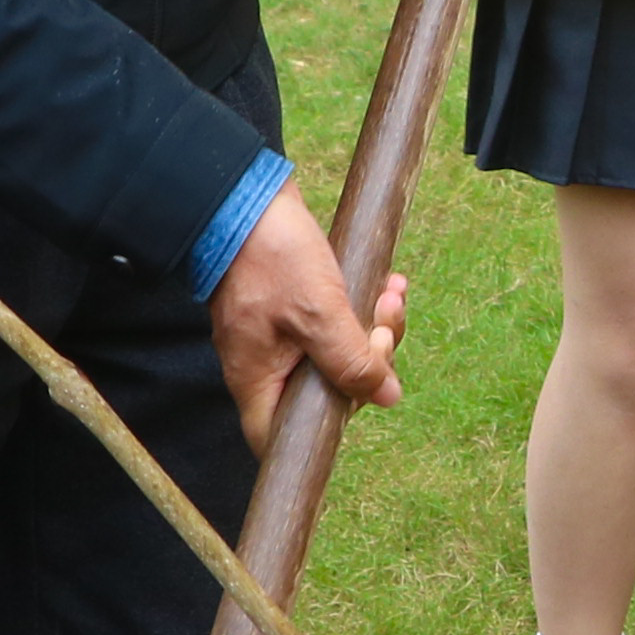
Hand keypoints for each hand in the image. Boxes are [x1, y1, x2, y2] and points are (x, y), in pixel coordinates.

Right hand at [206, 184, 405, 446]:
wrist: (244, 194)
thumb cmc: (270, 255)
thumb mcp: (319, 313)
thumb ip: (352, 361)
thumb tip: (386, 396)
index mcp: (258, 380)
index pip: (282, 439)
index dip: (323, 434)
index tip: (361, 400)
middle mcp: (265, 366)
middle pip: (326, 394)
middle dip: (369, 362)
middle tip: (384, 325)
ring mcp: (279, 338)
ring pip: (338, 356)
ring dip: (374, 328)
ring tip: (391, 294)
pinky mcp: (294, 309)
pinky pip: (336, 325)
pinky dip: (364, 309)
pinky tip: (387, 283)